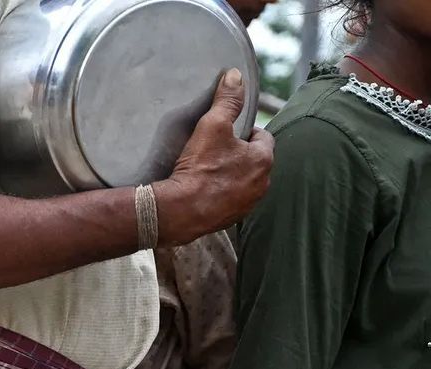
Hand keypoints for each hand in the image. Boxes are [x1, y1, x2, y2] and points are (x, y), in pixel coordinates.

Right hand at [155, 69, 274, 246]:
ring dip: (232, 175)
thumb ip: (227, 101)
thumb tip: (235, 75)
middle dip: (239, 155)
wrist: (179, 211)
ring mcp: (247, 204)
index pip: (263, 137)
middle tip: (214, 151)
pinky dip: (221, 194)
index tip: (226, 133)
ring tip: (207, 171)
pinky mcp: (231, 219)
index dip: (245, 132)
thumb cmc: (200, 167)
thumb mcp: (212, 125)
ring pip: (244, 181)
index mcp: (264, 159)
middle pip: (254, 160)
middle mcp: (262, 184)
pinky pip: (231, 200)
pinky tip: (202, 190)